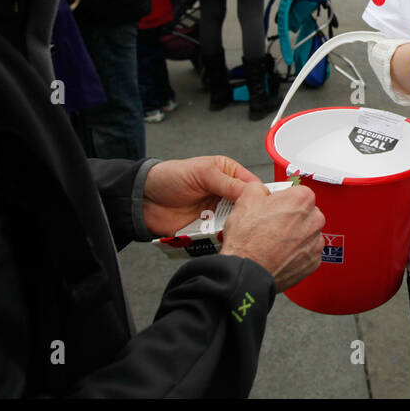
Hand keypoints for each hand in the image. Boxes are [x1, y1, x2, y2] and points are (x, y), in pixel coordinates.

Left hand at [142, 155, 260, 237]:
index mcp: (228, 174)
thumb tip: (254, 192)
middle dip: (249, 214)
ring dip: (235, 227)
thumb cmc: (171, 177)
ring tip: (236, 230)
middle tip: (251, 220)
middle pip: (247, 207)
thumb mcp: (203, 173)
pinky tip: (222, 237)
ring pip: (235, 223)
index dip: (261, 194)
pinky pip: (220, 236)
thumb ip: (229, 183)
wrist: (143, 200)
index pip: (253, 184)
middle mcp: (225, 194)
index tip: (266, 205)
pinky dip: (221, 238)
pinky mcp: (206, 229)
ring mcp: (216, 213)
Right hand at [221, 181, 325, 291]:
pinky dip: (296, 255)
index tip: (274, 207)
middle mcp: (315, 220)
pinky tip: (280, 255)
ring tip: (273, 243)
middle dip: (291, 218)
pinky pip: (307, 253)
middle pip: (305, 213)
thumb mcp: (246, 200)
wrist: (247, 272)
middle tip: (272, 226)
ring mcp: (316, 243)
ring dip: (295, 237)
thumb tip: (259, 189)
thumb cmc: (247, 239)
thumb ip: (258, 188)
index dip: (282, 200)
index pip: (297, 193)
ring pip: (307, 234)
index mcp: (302, 199)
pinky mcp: (313, 262)